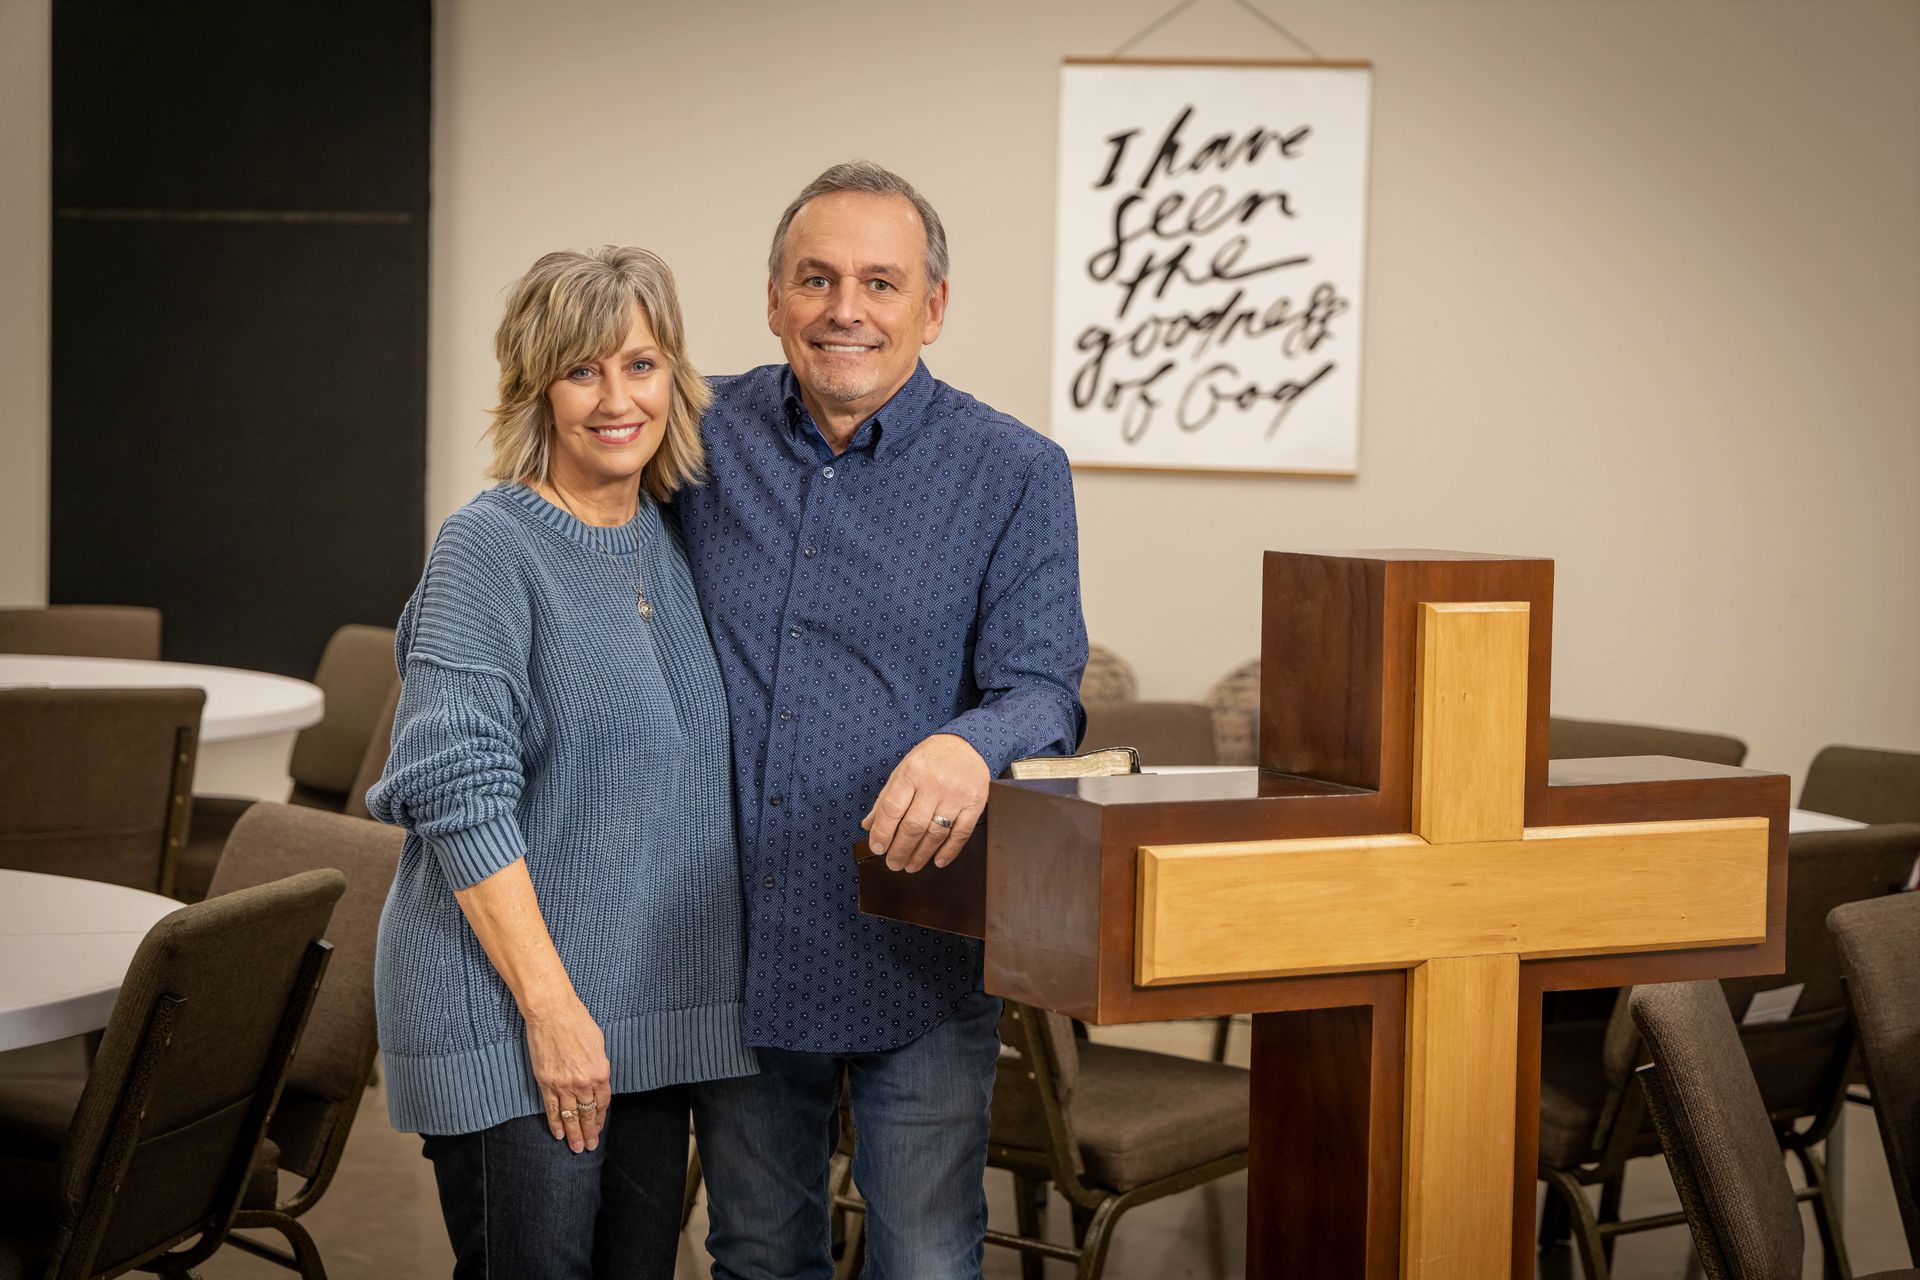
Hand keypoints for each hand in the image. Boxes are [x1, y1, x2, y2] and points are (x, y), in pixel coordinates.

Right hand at [523, 996, 609, 1151]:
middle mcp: (583, 1082)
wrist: (552, 1013)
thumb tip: (596, 1080)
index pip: (602, 1102)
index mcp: (600, 1072)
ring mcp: (563, 1084)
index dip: (600, 1117)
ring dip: (574, 1133)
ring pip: (570, 1116)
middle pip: (587, 1113)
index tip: (598, 1128)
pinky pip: (552, 1108)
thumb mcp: (598, 1044)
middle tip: (590, 1147)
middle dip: (589, 1132)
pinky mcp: (546, 1082)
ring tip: (577, 1148)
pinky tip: (559, 1135)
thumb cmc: (578, 1023)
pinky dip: (555, 1123)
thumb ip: (598, 1066)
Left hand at [861, 733, 989, 872]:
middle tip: (893, 864)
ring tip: (910, 865)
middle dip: (900, 850)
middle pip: (913, 826)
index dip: (882, 832)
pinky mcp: (975, 804)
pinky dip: (949, 852)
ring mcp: (956, 795)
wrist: (968, 744)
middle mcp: (933, 784)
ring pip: (936, 834)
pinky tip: (938, 861)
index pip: (892, 809)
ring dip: (921, 855)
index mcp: (911, 773)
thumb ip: (885, 799)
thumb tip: (868, 826)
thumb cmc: (931, 758)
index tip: (877, 848)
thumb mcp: (903, 770)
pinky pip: (961, 833)